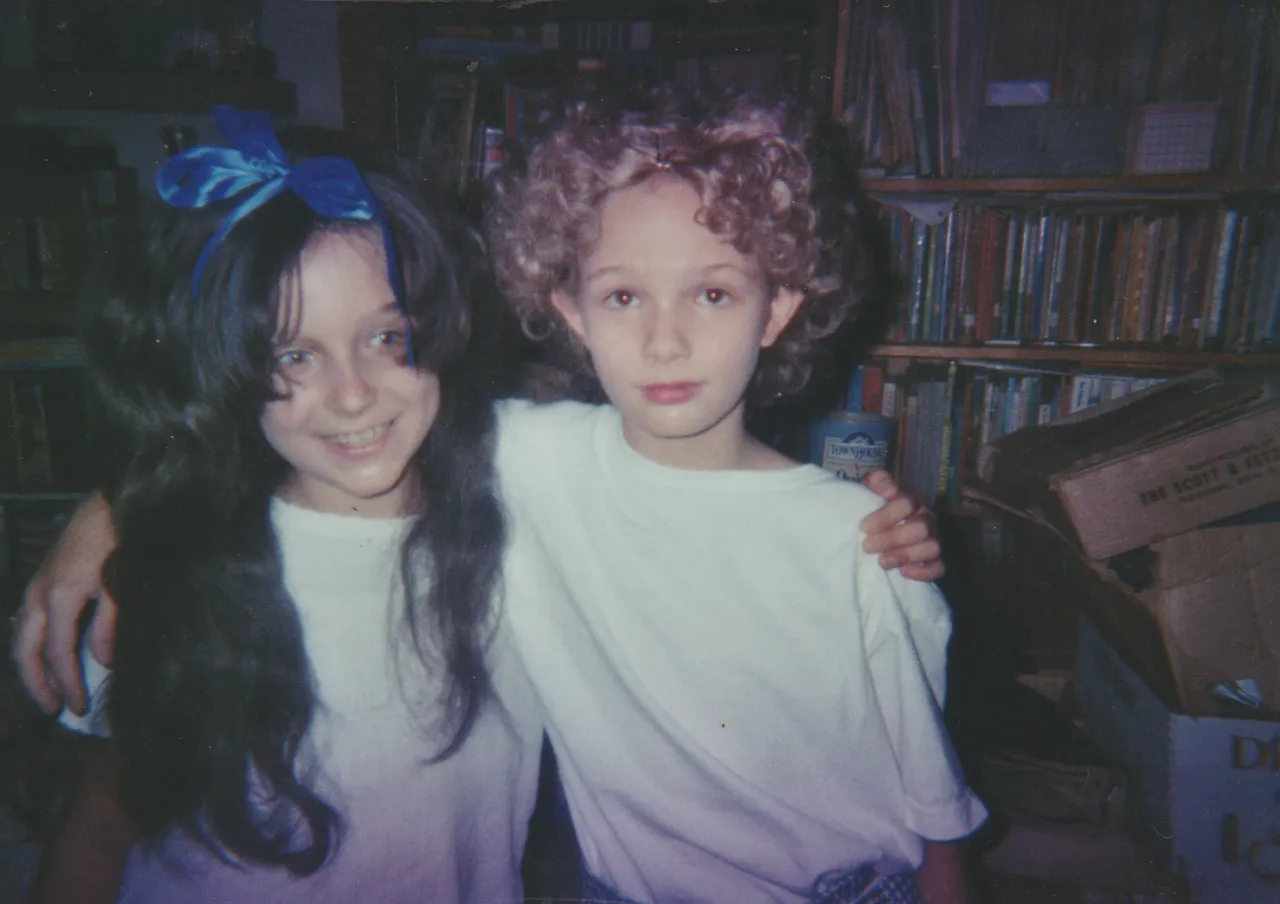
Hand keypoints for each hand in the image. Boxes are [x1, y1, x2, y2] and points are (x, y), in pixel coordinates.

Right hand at [11, 493, 117, 714]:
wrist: (107, 503)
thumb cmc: (117, 541)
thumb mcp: (119, 583)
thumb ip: (109, 624)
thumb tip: (101, 661)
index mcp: (60, 596)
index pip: (59, 653)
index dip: (68, 684)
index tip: (78, 708)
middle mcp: (38, 594)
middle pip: (26, 651)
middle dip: (36, 683)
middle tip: (53, 710)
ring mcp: (35, 587)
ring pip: (21, 637)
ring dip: (30, 668)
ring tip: (46, 693)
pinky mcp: (40, 581)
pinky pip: (27, 623)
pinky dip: (32, 647)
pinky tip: (43, 658)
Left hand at [860, 470, 943, 581]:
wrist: (869, 529)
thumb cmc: (869, 508)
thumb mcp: (867, 490)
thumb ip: (877, 482)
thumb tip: (890, 490)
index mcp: (912, 500)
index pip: (907, 503)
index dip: (886, 515)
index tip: (864, 527)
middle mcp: (926, 518)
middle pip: (921, 527)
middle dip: (893, 538)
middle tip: (867, 547)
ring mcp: (932, 539)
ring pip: (932, 547)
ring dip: (906, 555)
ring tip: (882, 562)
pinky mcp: (933, 560)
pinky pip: (938, 567)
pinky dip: (923, 572)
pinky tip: (902, 572)